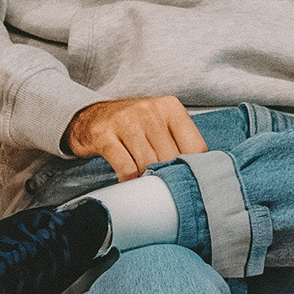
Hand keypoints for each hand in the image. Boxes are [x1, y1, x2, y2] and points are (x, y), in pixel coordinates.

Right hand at [65, 96, 208, 180]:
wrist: (90, 117)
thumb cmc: (133, 125)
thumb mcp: (160, 123)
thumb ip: (180, 141)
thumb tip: (204, 172)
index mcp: (170, 107)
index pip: (195, 146)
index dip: (193, 168)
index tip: (189, 181)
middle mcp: (149, 110)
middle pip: (170, 157)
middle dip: (167, 175)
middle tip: (164, 186)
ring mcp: (126, 121)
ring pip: (148, 163)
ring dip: (147, 179)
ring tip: (145, 184)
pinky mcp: (105, 135)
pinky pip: (126, 168)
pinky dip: (129, 180)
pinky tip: (128, 182)